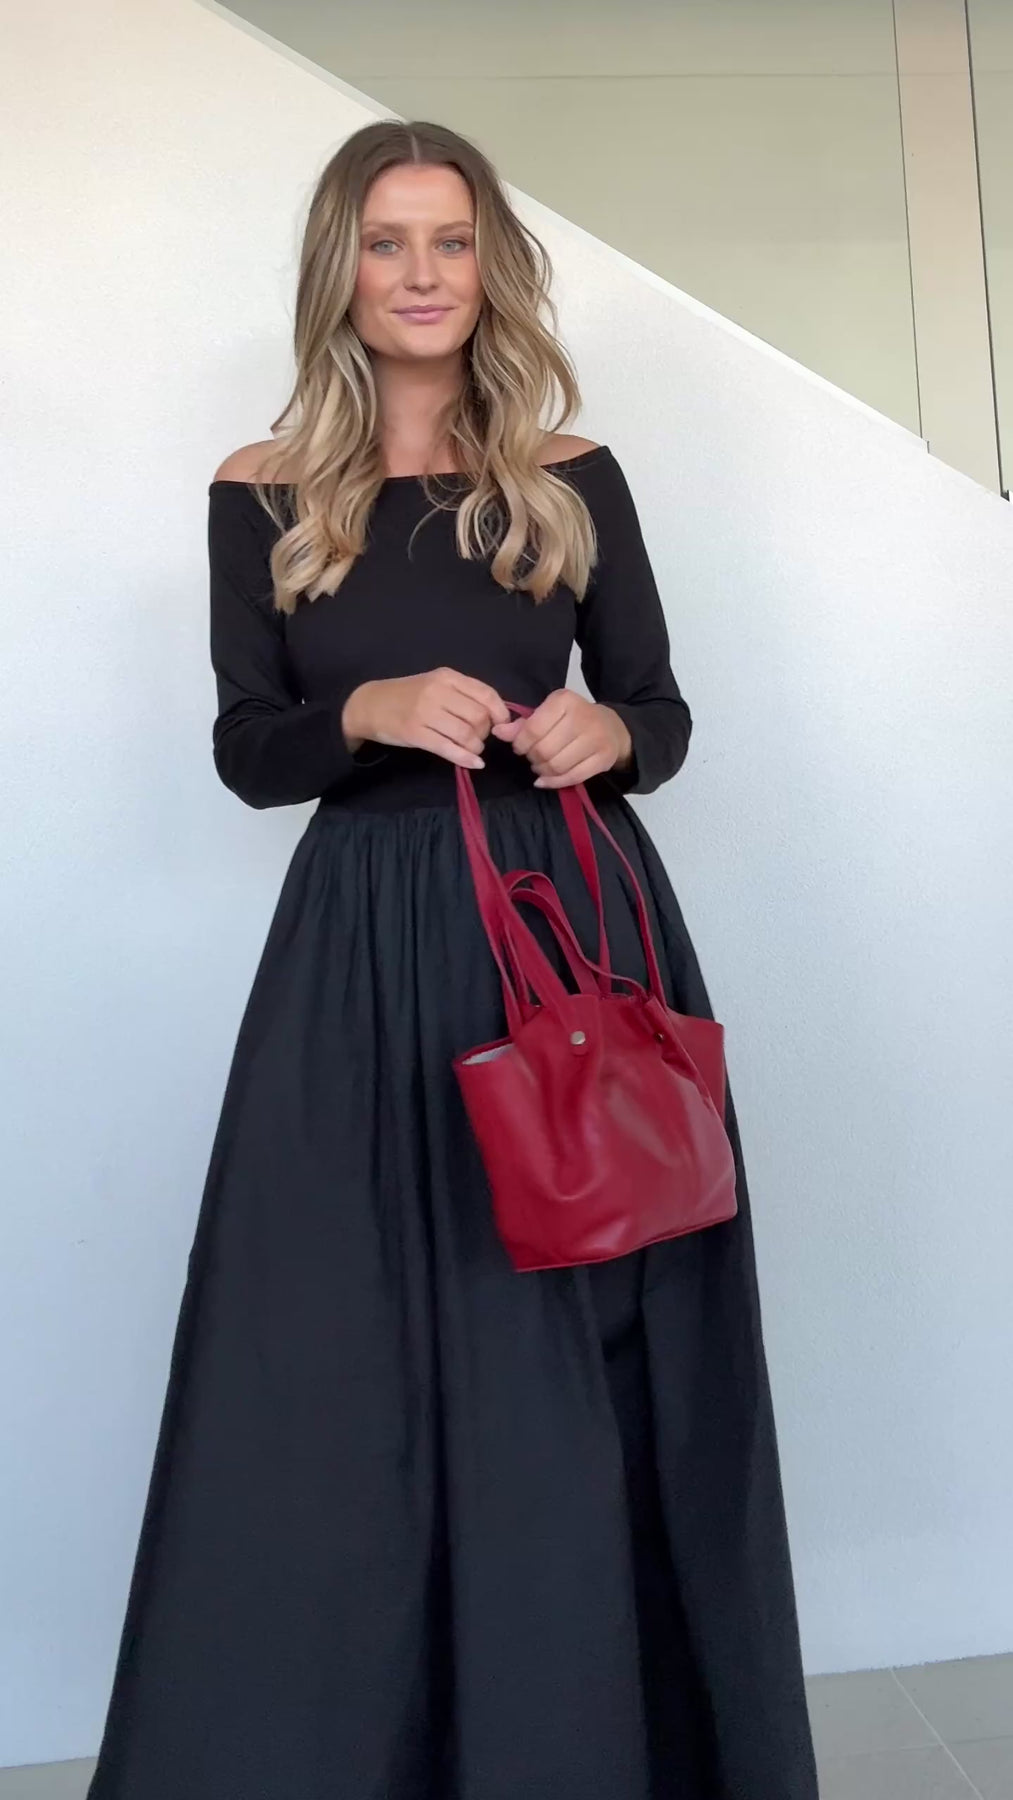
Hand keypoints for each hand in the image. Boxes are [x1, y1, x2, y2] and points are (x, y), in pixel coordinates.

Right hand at [341, 669, 509, 769]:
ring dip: (475, 747)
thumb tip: (497, 715)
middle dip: (485, 732)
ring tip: (472, 749)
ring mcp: (425, 712)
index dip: (500, 713)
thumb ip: (463, 694)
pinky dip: (465, 758)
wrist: (370, 704)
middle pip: (479, 717)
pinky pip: (448, 748)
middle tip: (478, 738)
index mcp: (447, 676)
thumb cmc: (407, 696)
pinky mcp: (415, 733)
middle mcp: (437, 691)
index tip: (501, 725)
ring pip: (466, 734)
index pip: (486, 694)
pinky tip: (474, 763)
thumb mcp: (435, 684)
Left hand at [492, 689, 632, 788]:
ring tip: (541, 766)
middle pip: (544, 750)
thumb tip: (498, 732)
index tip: (520, 747)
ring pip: (557, 766)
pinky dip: (555, 782)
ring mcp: (596, 739)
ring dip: (542, 771)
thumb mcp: (548, 714)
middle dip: (532, 758)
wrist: (611, 727)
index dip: (521, 743)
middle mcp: (582, 717)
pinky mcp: (604, 759)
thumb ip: (523, 724)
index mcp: (565, 700)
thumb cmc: (573, 718)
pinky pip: (573, 777)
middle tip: (533, 757)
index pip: (533, 729)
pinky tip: (546, 780)